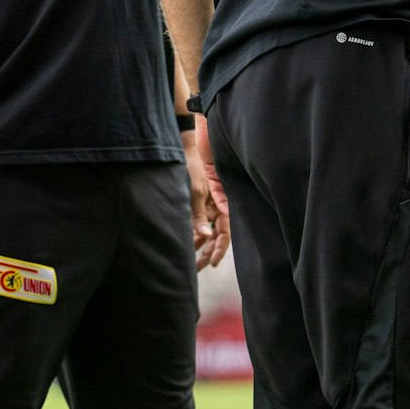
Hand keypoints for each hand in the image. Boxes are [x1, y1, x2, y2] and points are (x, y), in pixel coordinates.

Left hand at [184, 132, 228, 269]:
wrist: (189, 140)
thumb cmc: (197, 162)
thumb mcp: (196, 188)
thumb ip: (199, 213)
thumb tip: (204, 236)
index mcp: (224, 203)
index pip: (225, 232)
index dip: (219, 249)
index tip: (211, 263)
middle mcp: (218, 205)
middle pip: (215, 234)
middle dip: (207, 251)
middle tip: (196, 268)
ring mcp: (209, 201)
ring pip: (206, 228)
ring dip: (198, 242)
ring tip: (189, 260)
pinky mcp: (199, 197)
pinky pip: (197, 218)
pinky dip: (192, 230)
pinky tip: (184, 240)